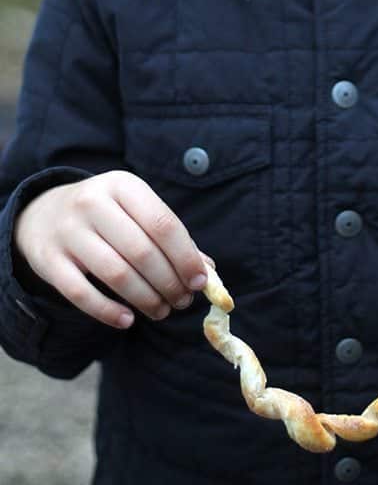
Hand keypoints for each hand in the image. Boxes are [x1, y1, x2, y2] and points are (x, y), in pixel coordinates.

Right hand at [14, 171, 213, 329]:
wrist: (43, 213)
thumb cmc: (106, 214)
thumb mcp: (136, 210)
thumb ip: (170, 236)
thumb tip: (206, 270)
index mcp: (122, 185)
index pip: (163, 224)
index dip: (185, 256)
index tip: (200, 281)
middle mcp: (93, 203)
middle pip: (141, 252)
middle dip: (168, 283)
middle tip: (182, 301)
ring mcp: (68, 231)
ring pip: (115, 274)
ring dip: (145, 299)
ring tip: (162, 311)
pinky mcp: (48, 260)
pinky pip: (81, 294)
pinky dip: (108, 311)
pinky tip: (128, 320)